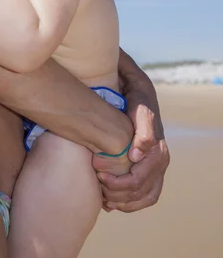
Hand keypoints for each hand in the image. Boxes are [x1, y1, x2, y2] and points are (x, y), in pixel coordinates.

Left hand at [94, 50, 169, 211]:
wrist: (123, 91)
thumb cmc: (114, 78)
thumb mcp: (117, 66)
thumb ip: (116, 63)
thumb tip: (111, 54)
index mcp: (145, 104)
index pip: (151, 122)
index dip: (145, 138)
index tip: (133, 152)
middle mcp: (155, 132)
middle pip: (156, 161)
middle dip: (131, 175)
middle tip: (100, 175)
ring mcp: (154, 153)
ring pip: (154, 181)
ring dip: (130, 193)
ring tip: (104, 193)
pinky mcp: (148, 169)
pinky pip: (150, 192)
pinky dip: (134, 202)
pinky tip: (112, 203)